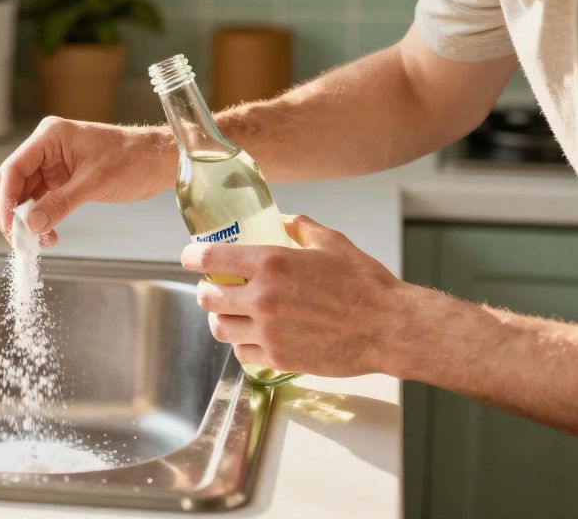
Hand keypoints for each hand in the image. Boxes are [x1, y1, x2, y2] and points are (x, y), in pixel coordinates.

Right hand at [0, 116, 174, 244]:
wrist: (159, 160)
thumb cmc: (133, 158)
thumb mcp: (94, 183)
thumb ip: (60, 203)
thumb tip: (33, 224)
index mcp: (50, 136)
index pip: (14, 168)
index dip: (5, 198)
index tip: (8, 225)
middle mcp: (48, 147)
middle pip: (15, 182)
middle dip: (14, 212)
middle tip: (18, 239)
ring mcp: (55, 163)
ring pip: (27, 194)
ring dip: (29, 219)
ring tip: (37, 241)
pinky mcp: (64, 178)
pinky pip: (44, 199)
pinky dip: (43, 218)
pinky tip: (48, 234)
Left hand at [182, 214, 410, 377]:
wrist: (389, 327)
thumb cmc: (364, 283)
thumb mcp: (331, 242)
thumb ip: (298, 227)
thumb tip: (278, 219)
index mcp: (271, 263)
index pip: (209, 258)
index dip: (191, 256)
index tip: (189, 256)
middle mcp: (262, 298)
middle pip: (207, 296)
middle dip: (206, 289)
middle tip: (214, 286)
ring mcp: (268, 332)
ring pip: (219, 327)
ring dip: (221, 318)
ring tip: (231, 313)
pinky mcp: (278, 358)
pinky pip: (242, 352)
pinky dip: (242, 343)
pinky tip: (253, 335)